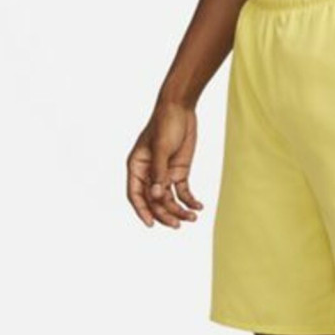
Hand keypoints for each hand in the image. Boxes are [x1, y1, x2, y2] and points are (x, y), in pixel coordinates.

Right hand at [126, 102, 202, 227]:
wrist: (181, 109)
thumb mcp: (161, 148)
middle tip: (177, 224)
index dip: (142, 210)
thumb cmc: (165, 124)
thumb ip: (159, 173)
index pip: (135, 194)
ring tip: (193, 217)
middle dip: (165, 214)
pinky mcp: (178, 172)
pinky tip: (198, 207)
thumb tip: (156, 196)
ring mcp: (164, 174)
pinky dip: (190, 201)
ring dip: (179, 210)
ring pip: (169, 199)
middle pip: (154, 201)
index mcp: (137, 166)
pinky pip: (182, 192)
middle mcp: (149, 174)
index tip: (151, 224)